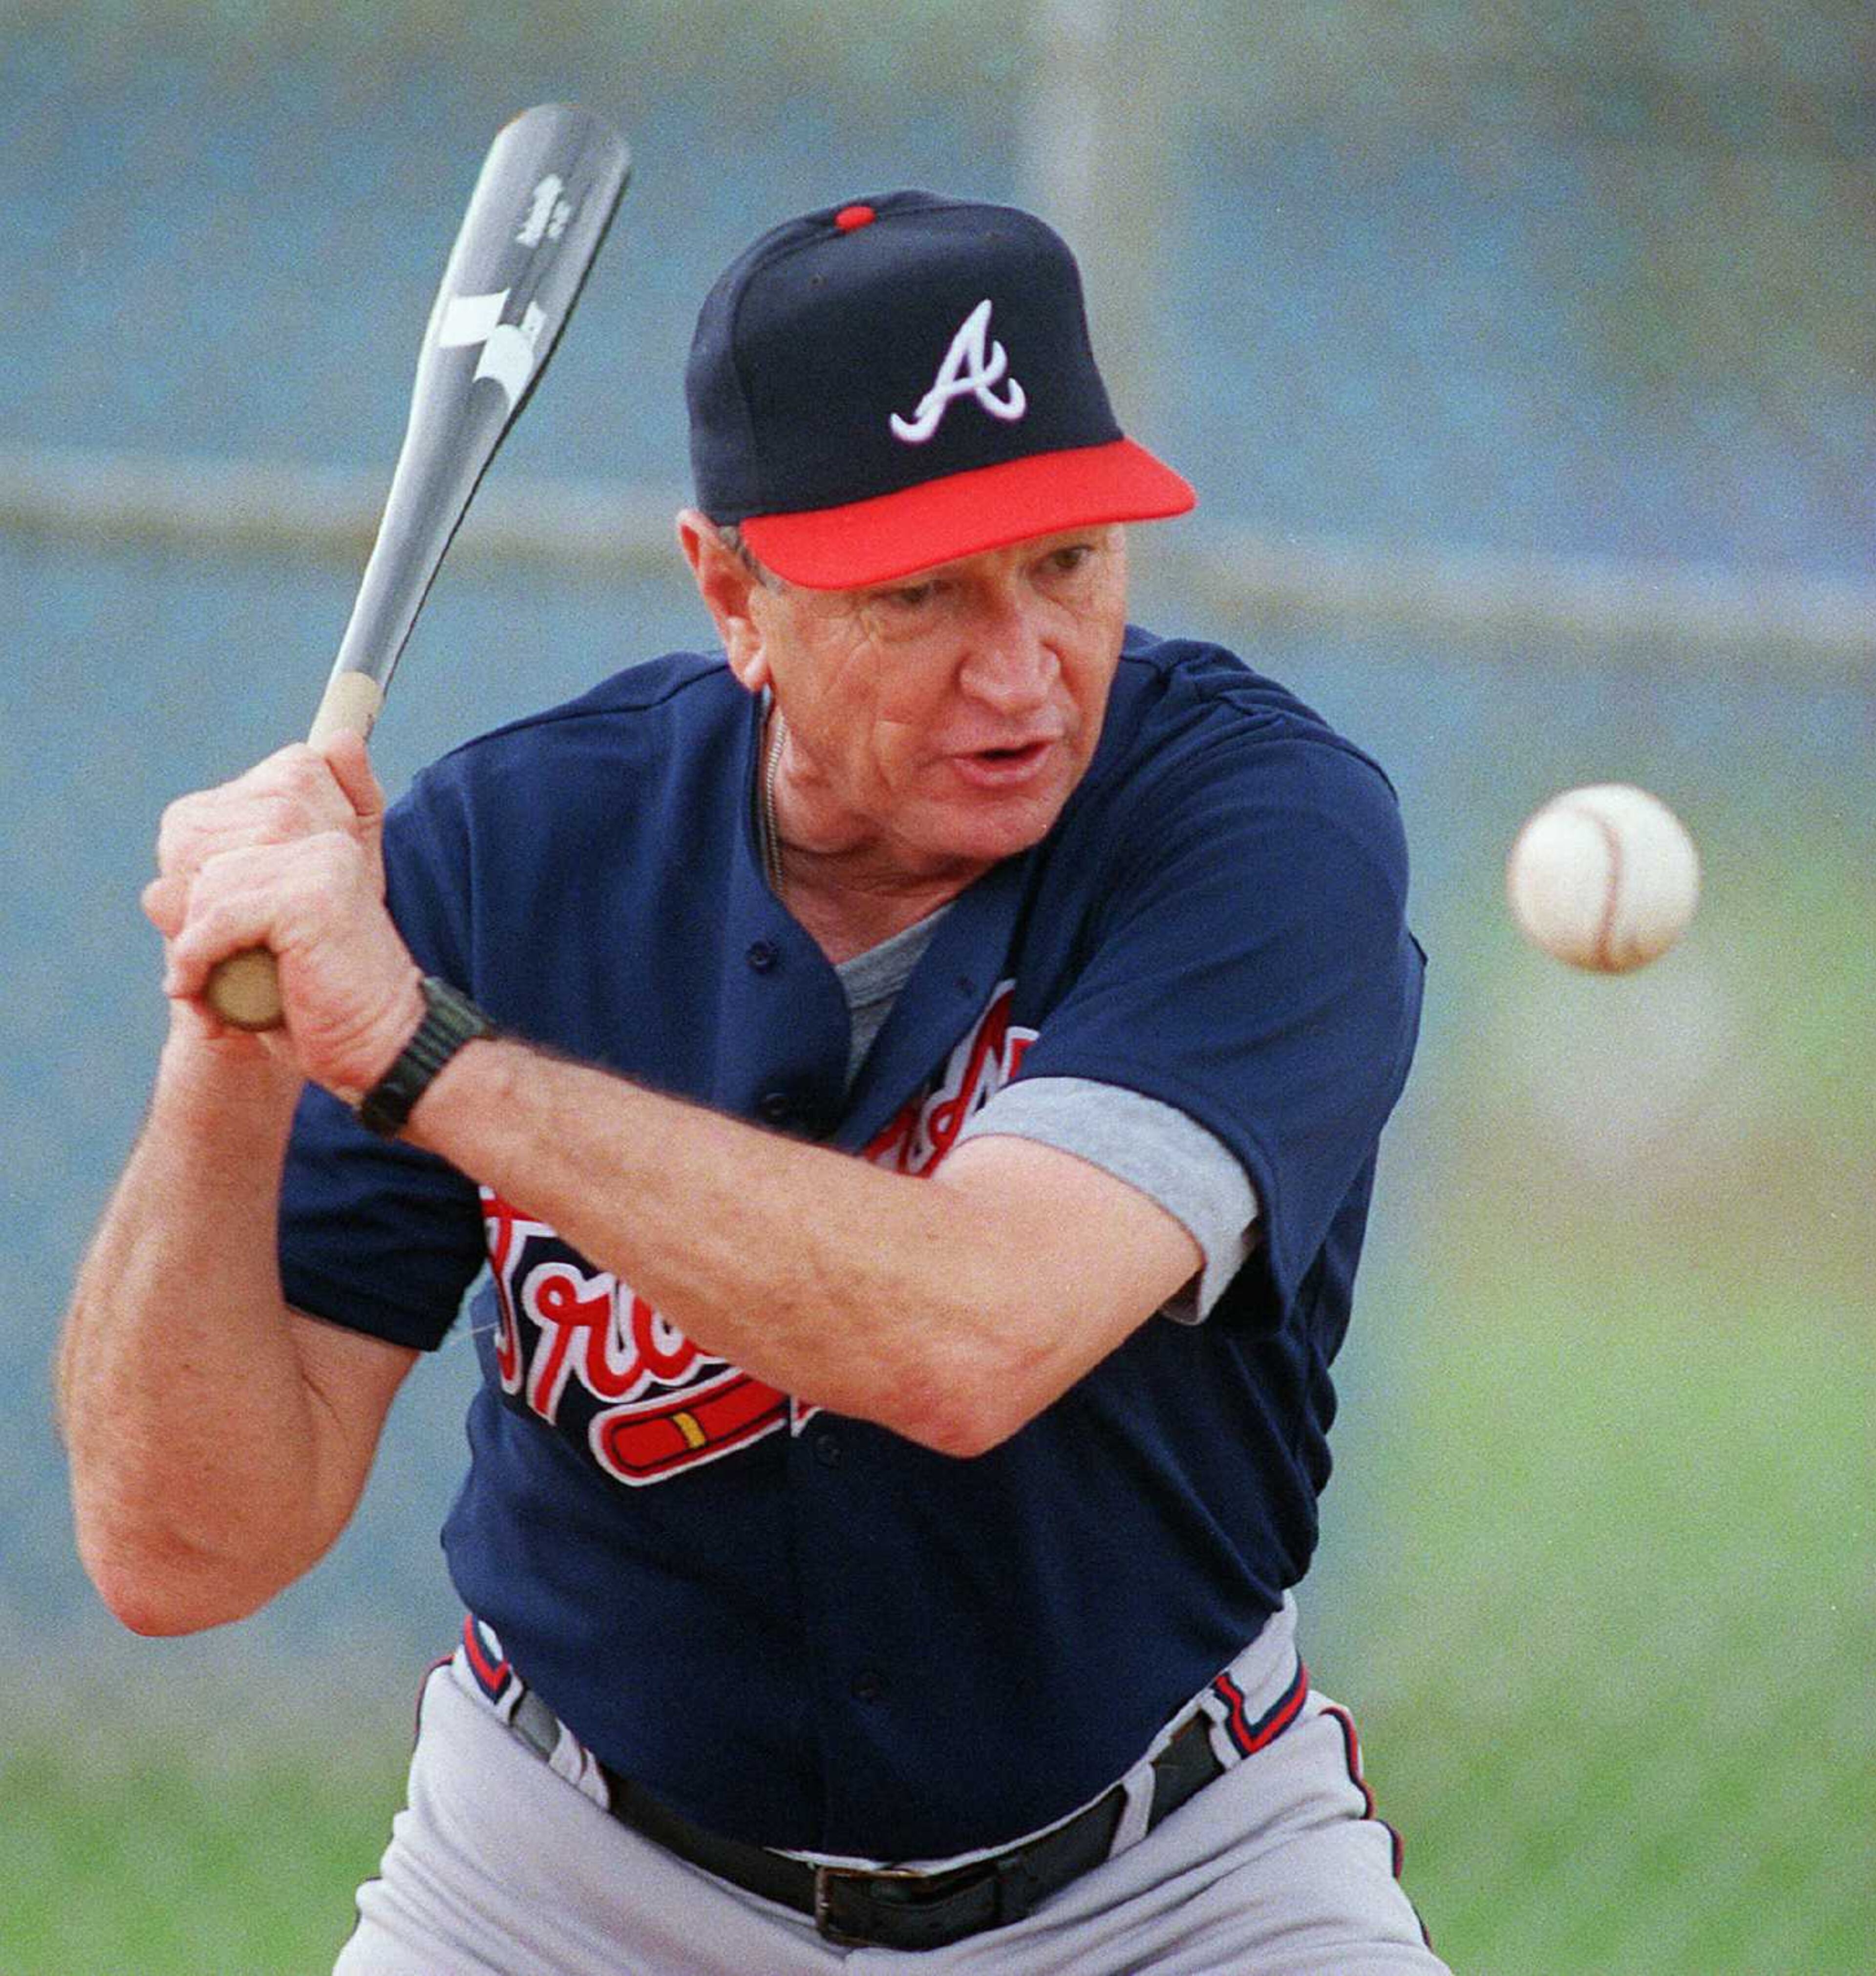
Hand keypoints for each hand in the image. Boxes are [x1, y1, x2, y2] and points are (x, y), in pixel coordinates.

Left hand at [145, 733, 424, 1101]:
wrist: (383, 1052)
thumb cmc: (324, 1016)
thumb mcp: (258, 960)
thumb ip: (216, 923)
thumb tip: (152, 891)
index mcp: (320, 855)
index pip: (228, 864)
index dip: (204, 920)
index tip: (206, 977)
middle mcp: (324, 849)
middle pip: (214, 873)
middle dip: (195, 936)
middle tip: (201, 997)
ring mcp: (320, 868)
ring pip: (212, 892)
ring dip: (193, 954)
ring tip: (208, 1005)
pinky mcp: (310, 898)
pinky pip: (220, 918)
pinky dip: (197, 961)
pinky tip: (204, 998)